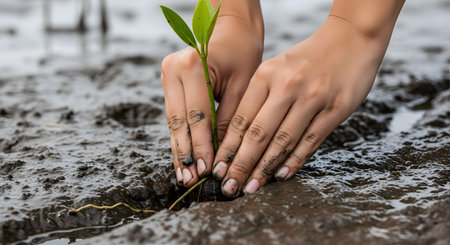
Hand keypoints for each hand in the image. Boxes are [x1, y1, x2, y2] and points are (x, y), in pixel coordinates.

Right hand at [161, 15, 262, 187]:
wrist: (232, 31)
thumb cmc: (243, 53)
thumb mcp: (243, 86)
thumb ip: (229, 120)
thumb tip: (221, 157)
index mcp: (191, 65)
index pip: (196, 115)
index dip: (201, 145)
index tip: (207, 170)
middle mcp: (172, 70)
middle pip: (179, 121)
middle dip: (187, 152)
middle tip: (191, 180)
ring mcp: (167, 77)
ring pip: (173, 122)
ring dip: (180, 150)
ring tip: (185, 176)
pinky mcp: (169, 85)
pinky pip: (174, 116)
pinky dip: (180, 138)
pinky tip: (183, 159)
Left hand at [213, 16, 390, 197]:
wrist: (351, 37)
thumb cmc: (307, 58)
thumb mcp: (277, 68)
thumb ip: (259, 98)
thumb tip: (239, 138)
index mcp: (266, 75)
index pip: (241, 118)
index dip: (227, 147)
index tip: (217, 168)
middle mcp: (287, 86)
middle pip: (258, 133)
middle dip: (240, 164)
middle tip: (229, 187)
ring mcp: (313, 97)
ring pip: (283, 141)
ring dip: (265, 169)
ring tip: (251, 188)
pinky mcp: (336, 108)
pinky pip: (311, 140)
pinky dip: (295, 160)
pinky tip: (281, 175)